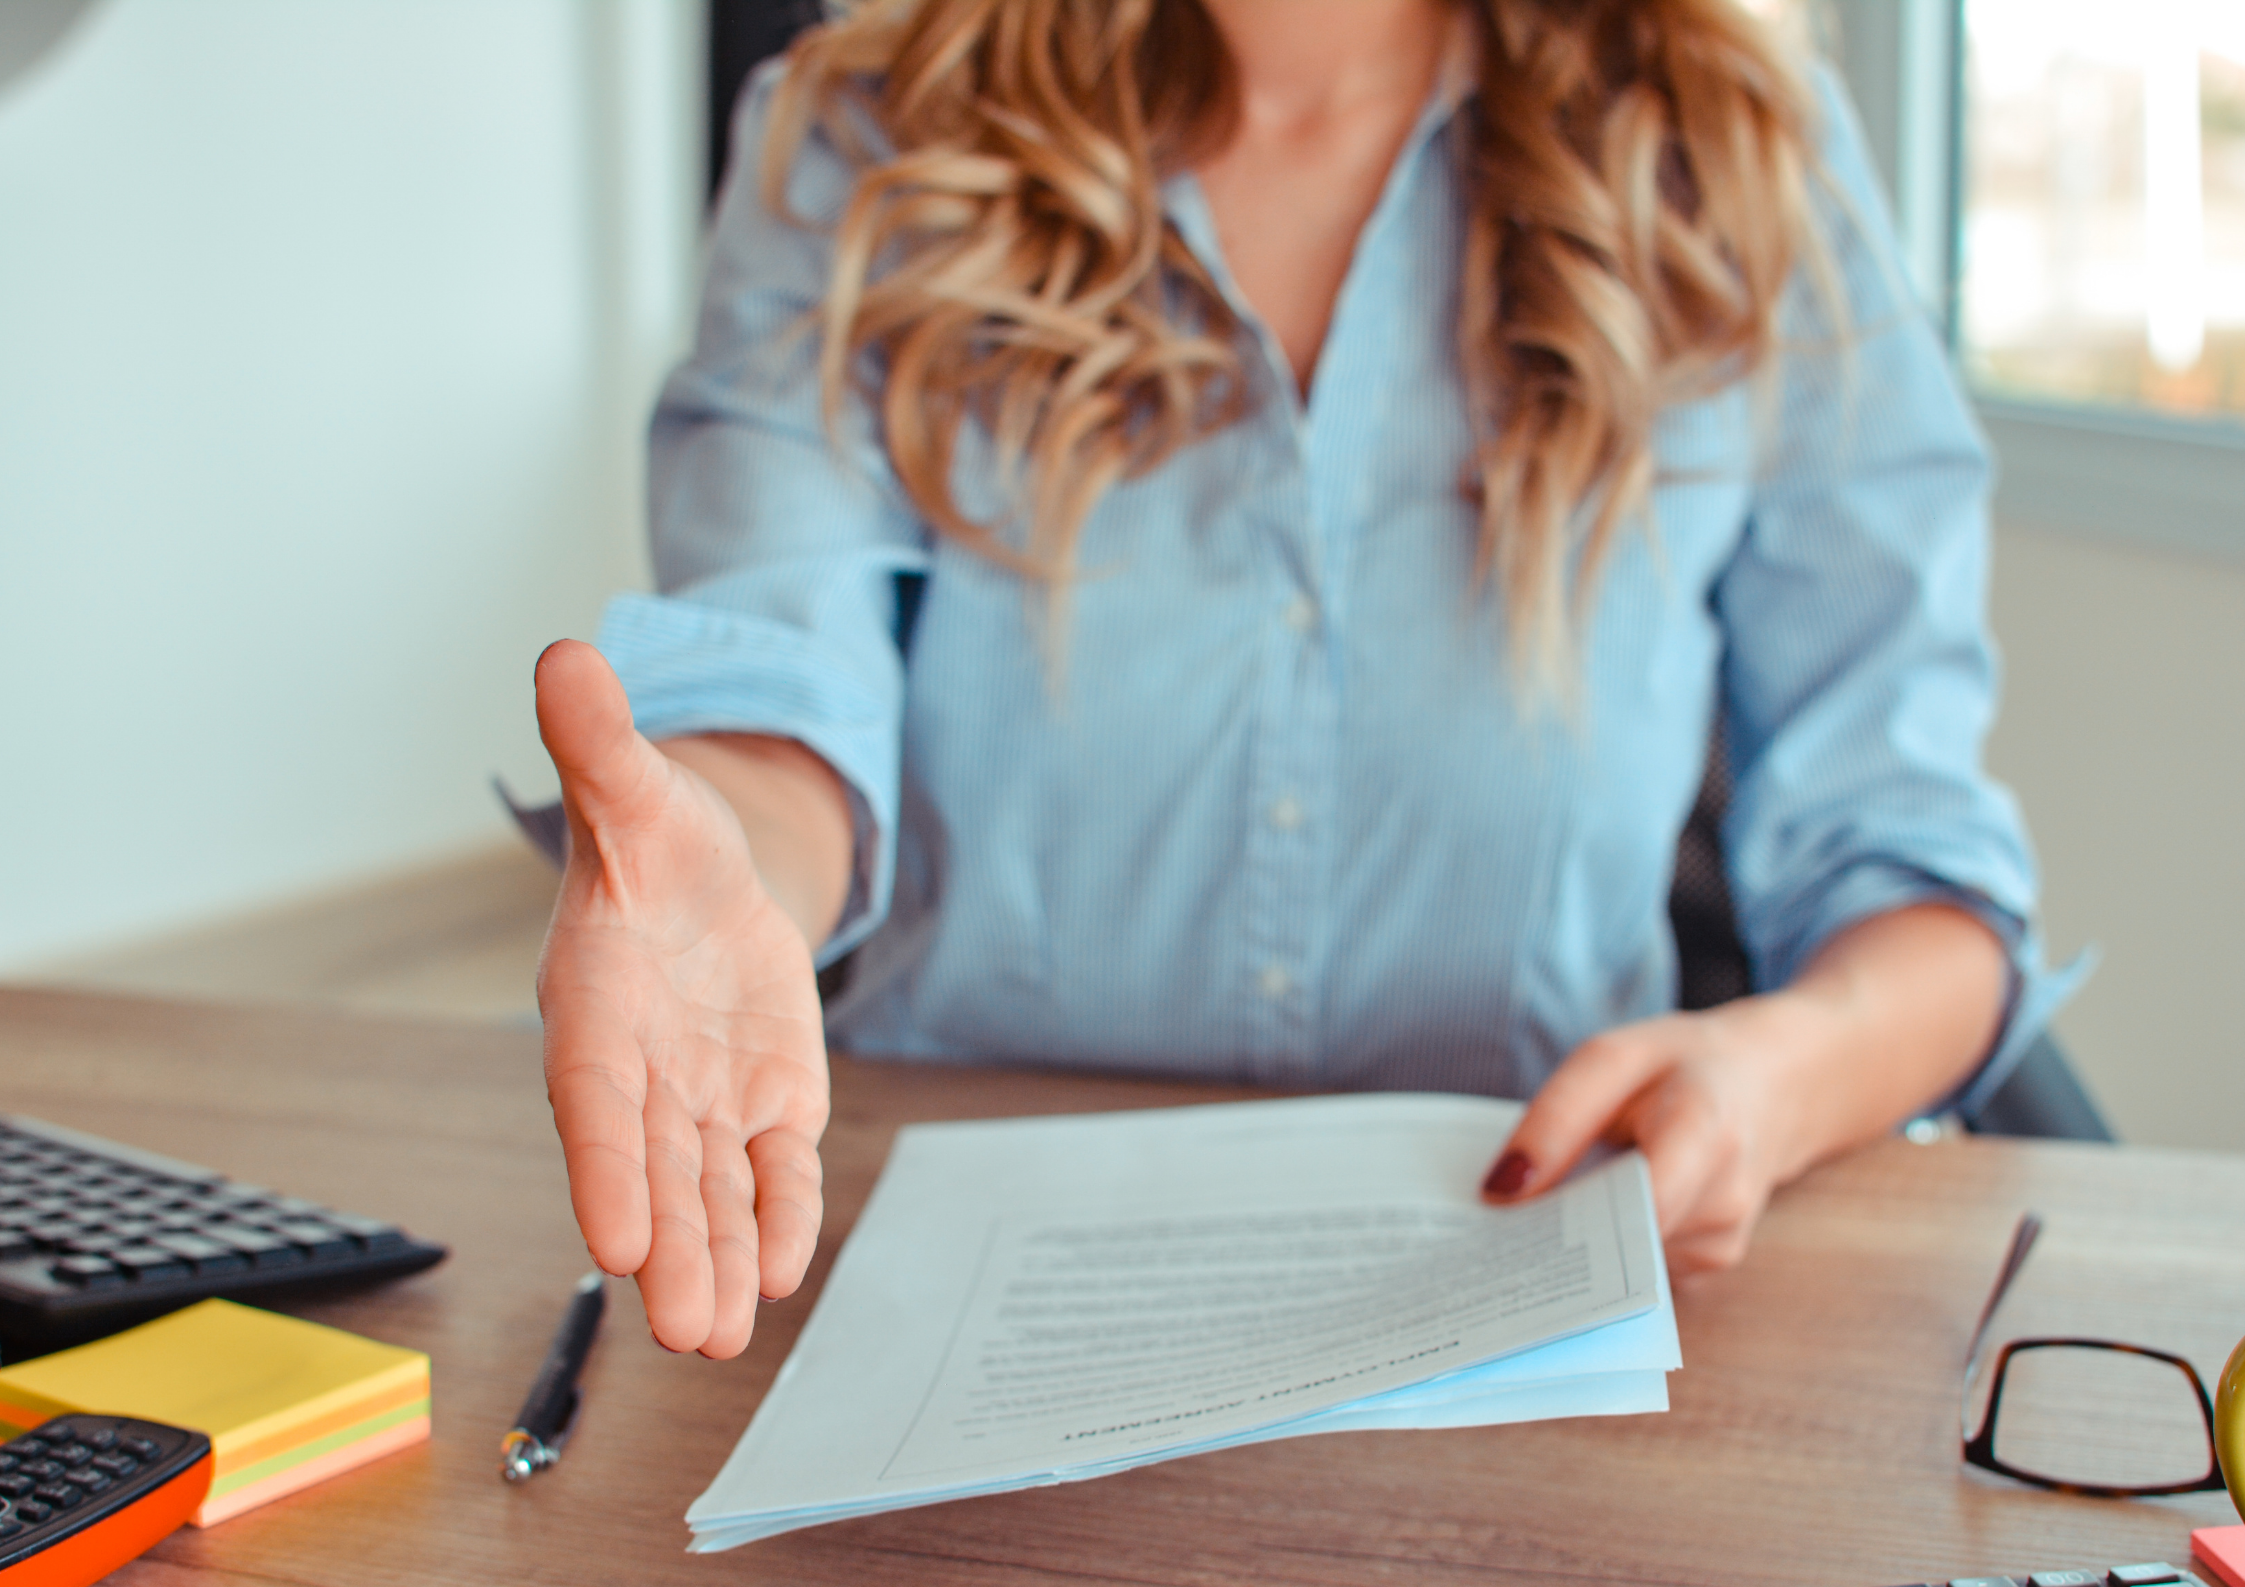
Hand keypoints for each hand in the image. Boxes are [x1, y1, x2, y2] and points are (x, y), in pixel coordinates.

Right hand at [533, 639, 829, 1356]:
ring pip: (711, 1188)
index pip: (594, 1098)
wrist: (707, 879)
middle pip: (652, 1169)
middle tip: (687, 1330)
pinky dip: (780, 1212)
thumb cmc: (655, 840)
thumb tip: (566, 655)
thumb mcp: (639, 788)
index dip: (605, 1166)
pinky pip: (774, 1169)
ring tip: (724, 1336)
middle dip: (671, 1247)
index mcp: (595, 1005)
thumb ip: (602, 743)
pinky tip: (786, 1267)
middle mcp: (644, 1069)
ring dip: (720, 1256)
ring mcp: (705, 1096)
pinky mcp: (766, 1103)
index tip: (618, 1240)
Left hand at [1478, 904, 2007, 1274]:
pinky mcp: (1710, 1264)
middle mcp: (1722, 1202)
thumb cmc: (1684, 1065)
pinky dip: (1596, 1251)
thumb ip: (1557, 1119)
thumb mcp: (1613, 1057)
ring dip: (1569, 1247)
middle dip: (1547, 1242)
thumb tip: (1500, 1192)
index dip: (1563, 1224)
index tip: (1494, 1232)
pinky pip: (1635, 1272)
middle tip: (1475, 1239)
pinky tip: (1568, 1225)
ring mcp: (1722, 1243)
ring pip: (1619, 1268)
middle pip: (1616, 1247)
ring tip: (1521, 1221)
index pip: (1638, 1203)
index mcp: (1705, 1132)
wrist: (1774, 1085)